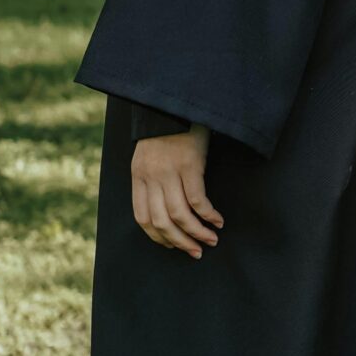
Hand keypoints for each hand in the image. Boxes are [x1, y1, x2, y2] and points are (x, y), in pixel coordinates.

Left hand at [130, 125, 221, 257]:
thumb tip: (164, 206)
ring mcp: (169, 172)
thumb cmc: (166, 130)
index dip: (158, 237)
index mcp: (138, 177)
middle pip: (162, 221)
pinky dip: (207, 214)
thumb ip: (152, 179)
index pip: (143, 218)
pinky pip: (197, 199)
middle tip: (196, 251)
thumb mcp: (149, 156)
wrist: (174, 104)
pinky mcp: (189, 165)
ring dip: (196, 232)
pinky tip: (217, 220)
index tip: (174, 245)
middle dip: (179, 241)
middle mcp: (151, 178)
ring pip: (179, 214)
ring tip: (211, 240)